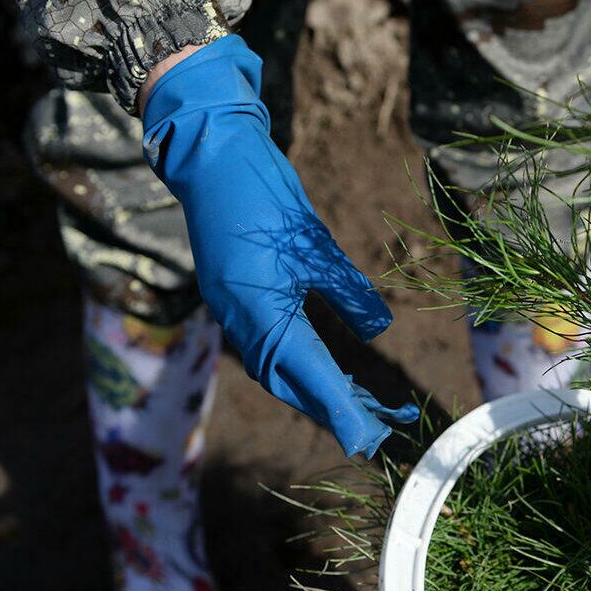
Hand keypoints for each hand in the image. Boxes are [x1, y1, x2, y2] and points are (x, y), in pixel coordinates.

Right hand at [142, 36, 416, 457]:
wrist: (211, 153)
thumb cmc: (264, 191)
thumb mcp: (315, 242)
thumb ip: (346, 290)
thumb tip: (377, 329)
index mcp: (260, 308)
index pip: (307, 373)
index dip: (340, 408)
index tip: (370, 437)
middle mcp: (239, 319)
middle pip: (289, 383)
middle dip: (333, 409)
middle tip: (379, 430)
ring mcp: (229, 310)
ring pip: (274, 371)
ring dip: (315, 393)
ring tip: (360, 407)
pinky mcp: (229, 299)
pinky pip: (263, 349)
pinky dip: (294, 368)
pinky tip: (321, 374)